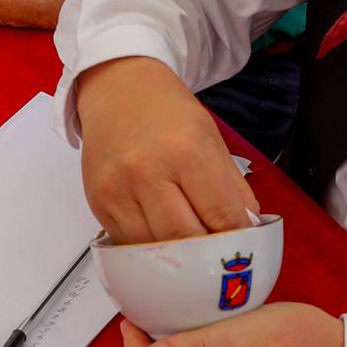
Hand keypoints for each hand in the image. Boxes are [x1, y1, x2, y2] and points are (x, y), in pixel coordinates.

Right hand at [76, 56, 256, 243]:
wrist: (118, 89)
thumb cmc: (168, 113)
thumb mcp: (212, 139)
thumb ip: (233, 188)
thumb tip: (248, 231)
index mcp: (187, 151)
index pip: (221, 215)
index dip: (237, 237)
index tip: (244, 247)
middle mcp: (147, 171)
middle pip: (186, 238)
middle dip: (207, 253)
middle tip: (218, 256)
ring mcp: (118, 190)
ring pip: (155, 248)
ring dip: (177, 256)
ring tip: (190, 249)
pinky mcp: (98, 203)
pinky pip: (129, 243)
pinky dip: (150, 247)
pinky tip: (160, 235)